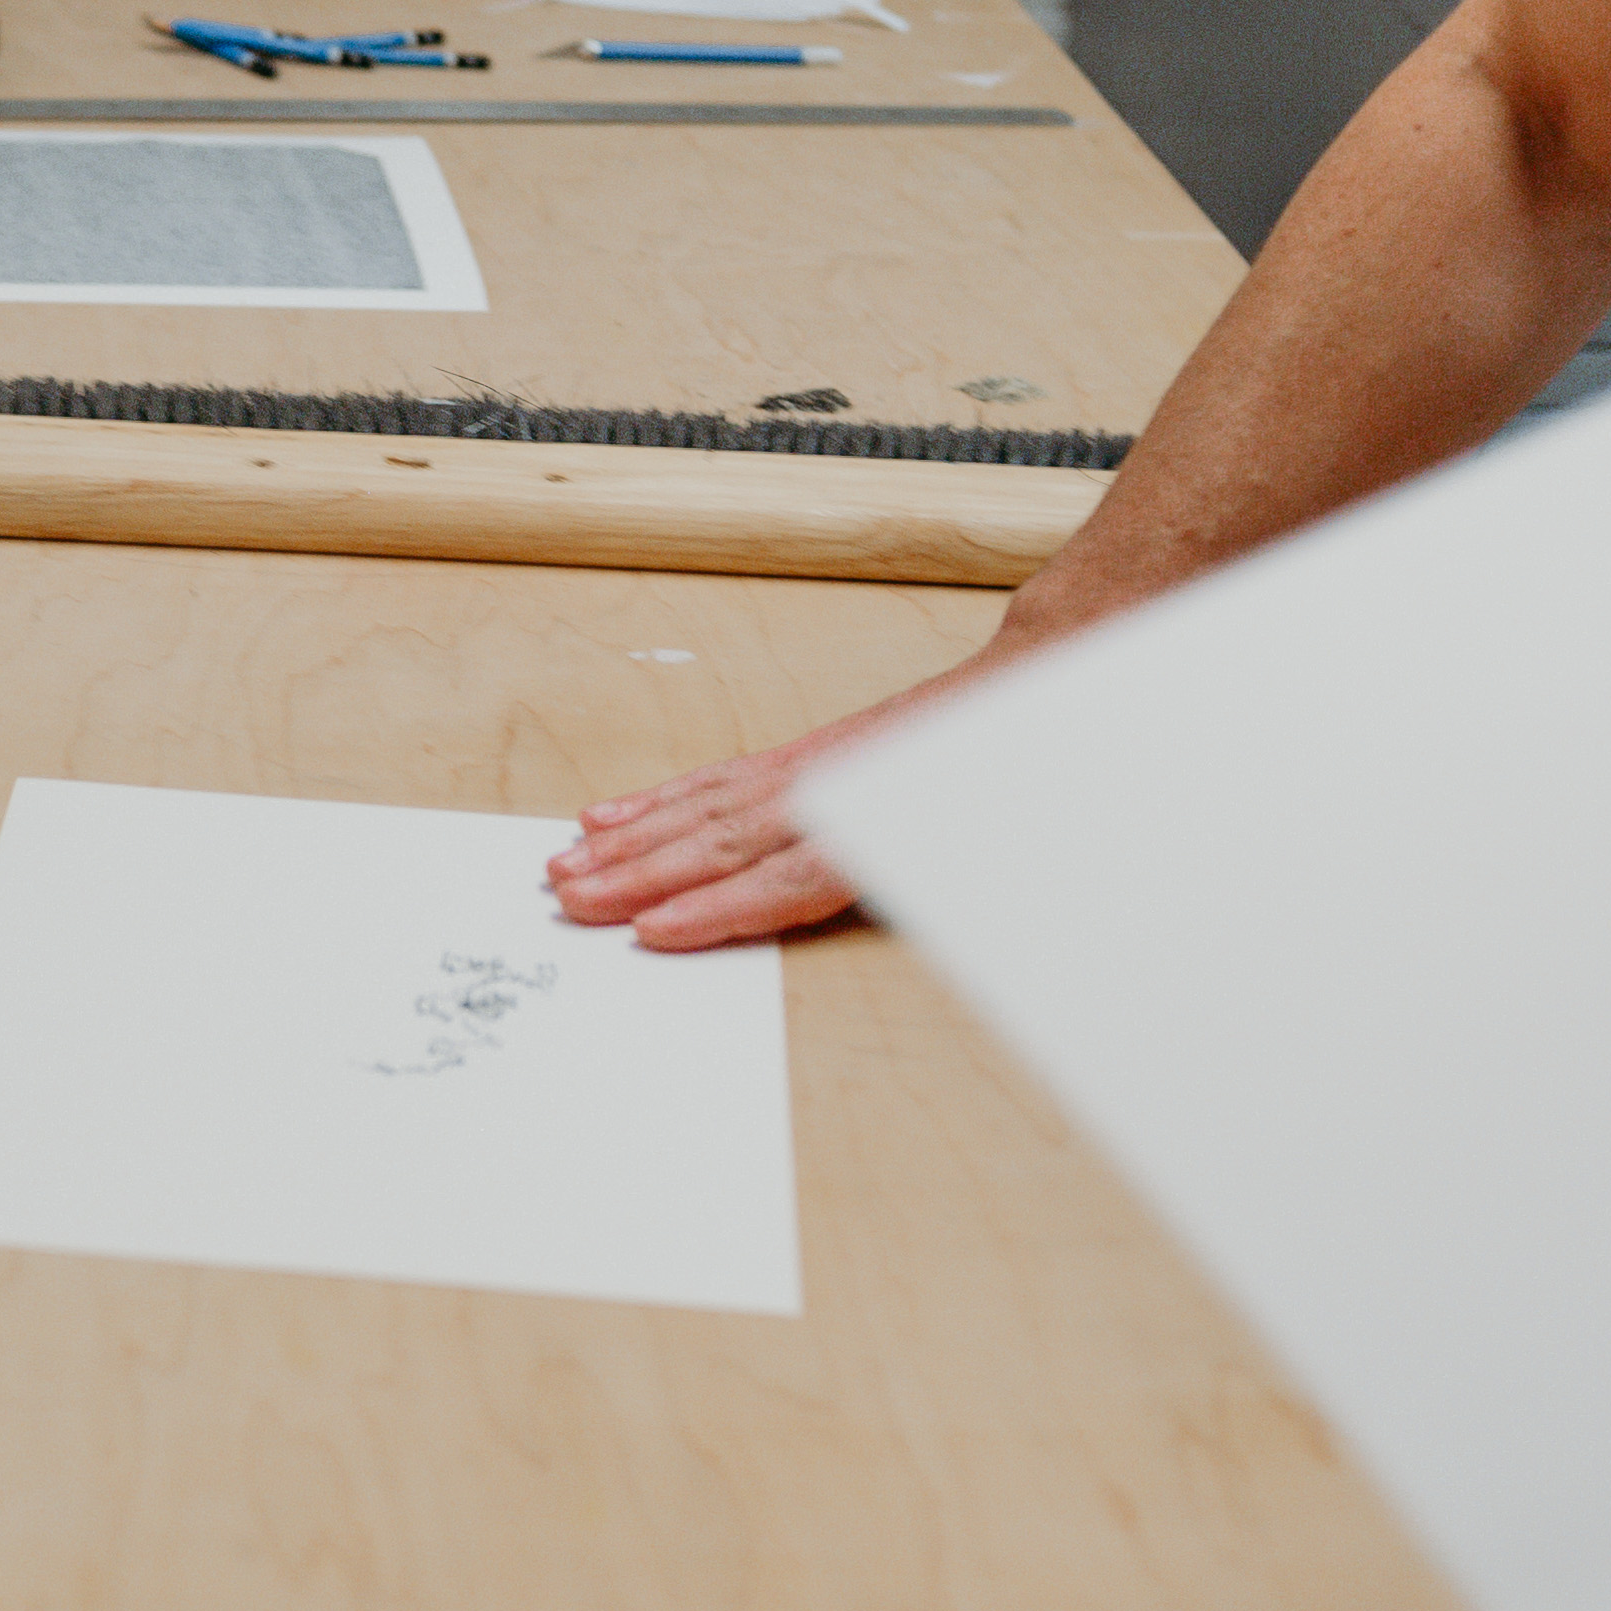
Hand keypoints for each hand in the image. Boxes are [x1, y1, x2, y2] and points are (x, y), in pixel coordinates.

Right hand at [549, 652, 1021, 948]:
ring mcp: (812, 769)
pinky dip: (664, 801)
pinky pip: (721, 780)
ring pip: (707, 809)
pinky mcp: (806, 755)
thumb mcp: (1004, 846)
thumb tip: (916, 919)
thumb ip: (945, 886)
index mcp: (880, 825)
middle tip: (569, 901)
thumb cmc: (1018, 771)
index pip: (785, 878)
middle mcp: (832, 791)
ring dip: (633, 841)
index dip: (717, 908)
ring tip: (569, 865)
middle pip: (723, 841)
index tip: (651, 931)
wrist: (1041, 679)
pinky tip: (617, 815)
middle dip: (640, 874)